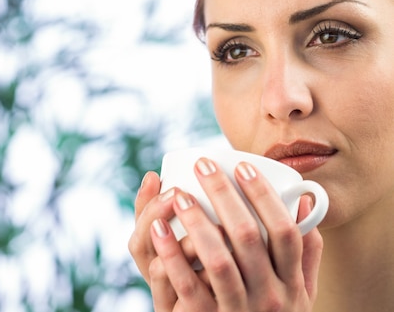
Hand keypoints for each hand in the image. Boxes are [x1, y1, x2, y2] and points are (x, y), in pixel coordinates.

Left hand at [133, 158, 323, 310]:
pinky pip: (187, 285)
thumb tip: (306, 202)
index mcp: (292, 284)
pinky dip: (171, 254)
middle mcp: (270, 297)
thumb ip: (305, 254)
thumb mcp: (300, 294)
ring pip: (218, 259)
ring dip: (196, 222)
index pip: (285, 232)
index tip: (243, 167)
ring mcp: (239, 310)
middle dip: (224, 196)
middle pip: (248, 237)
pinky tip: (158, 228)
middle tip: (203, 166)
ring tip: (178, 194)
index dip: (264, 196)